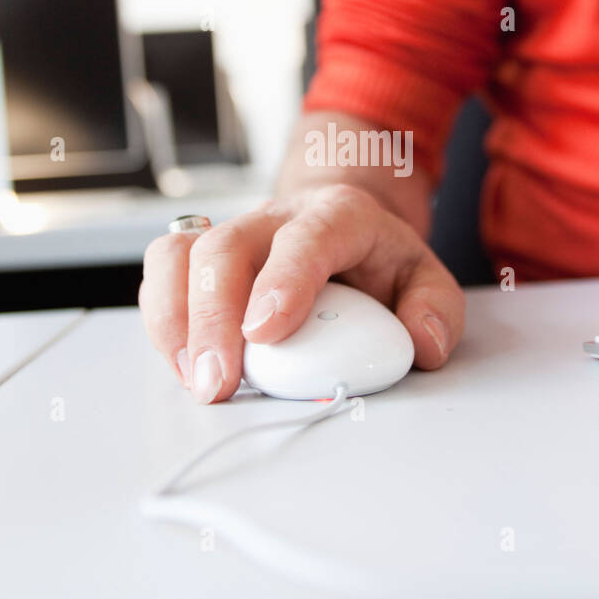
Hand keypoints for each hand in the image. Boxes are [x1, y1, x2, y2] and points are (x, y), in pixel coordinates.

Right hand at [139, 182, 464, 402]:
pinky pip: (161, 271)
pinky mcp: (199, 255)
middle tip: (218, 382)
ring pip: (180, 254)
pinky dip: (163, 319)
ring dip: (176, 319)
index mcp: (338, 216)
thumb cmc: (375, 261)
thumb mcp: (425, 277)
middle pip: (226, 247)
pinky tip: (182, 363)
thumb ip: (436, 308)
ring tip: (192, 378)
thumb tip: (422, 342)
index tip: (264, 331)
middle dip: (212, 318)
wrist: (339, 226)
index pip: (307, 237)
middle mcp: (275, 217)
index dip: (282, 280)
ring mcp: (232, 232)